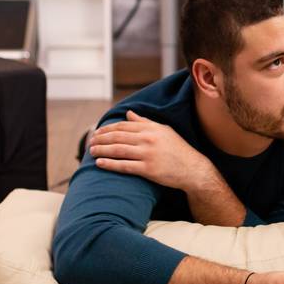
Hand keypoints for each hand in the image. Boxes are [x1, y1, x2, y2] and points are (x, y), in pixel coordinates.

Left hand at [89, 110, 216, 191]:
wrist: (193, 169)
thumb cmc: (178, 149)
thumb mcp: (164, 131)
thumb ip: (145, 122)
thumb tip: (128, 114)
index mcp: (151, 129)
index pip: (124, 126)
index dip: (107, 129)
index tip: (97, 132)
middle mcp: (149, 139)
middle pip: (118, 137)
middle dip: (101, 139)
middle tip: (90, 142)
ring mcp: (148, 154)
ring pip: (118, 150)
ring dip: (102, 150)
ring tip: (91, 152)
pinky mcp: (148, 169)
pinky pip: (124, 166)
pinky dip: (110, 164)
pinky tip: (100, 163)